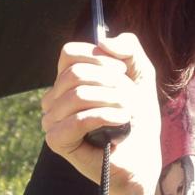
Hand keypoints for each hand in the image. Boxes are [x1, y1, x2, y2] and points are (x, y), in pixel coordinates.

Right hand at [41, 31, 162, 187]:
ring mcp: (52, 119)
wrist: (142, 154)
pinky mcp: (57, 141)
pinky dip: (104, 117)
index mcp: (68, 79)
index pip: (69, 53)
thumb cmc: (138, 114)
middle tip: (129, 96)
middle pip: (75, 73)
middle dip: (110, 82)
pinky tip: (121, 121)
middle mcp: (54, 97)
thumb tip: (103, 41)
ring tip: (128, 111)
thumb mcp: (141, 72)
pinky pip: (77, 120)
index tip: (122, 71)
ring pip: (77, 95)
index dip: (98, 57)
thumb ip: (128, 47)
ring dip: (112, 100)